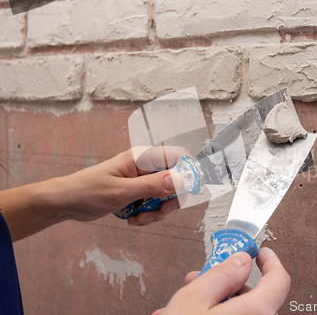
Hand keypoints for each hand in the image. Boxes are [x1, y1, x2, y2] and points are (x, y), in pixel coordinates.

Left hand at [0, 147, 186, 240]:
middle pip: (176, 180)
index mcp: (142, 157)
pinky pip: (155, 205)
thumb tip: (180, 180)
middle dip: (170, 200)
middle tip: (160, 211)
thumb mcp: (122, 191)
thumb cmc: (88, 190)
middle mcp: (145, 167)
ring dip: (157, 212)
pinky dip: (148, 216)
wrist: (67, 203)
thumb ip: (152, 186)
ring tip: (139, 218)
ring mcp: (142, 181)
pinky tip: (133, 220)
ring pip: (166, 196)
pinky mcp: (138, 194)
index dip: (188, 171)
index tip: (190, 191)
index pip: (177, 156)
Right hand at [151, 247, 290, 314]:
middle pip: (254, 298)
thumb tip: (240, 261)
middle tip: (203, 277)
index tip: (261, 252)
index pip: (279, 281)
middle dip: (226, 284)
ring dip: (215, 303)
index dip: (270, 261)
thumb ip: (222, 275)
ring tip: (184, 305)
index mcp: (256, 313)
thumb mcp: (194, 300)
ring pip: (240, 313)